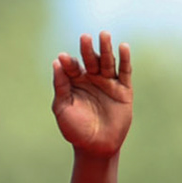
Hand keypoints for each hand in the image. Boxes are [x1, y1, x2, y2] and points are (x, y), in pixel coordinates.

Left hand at [52, 31, 131, 156]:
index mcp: (75, 82)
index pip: (72, 67)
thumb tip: (56, 62)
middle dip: (87, 49)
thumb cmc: (75, 129)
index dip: (68, 63)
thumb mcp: (63, 108)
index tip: (63, 59)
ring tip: (104, 35)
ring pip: (107, 62)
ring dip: (106, 48)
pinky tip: (123, 47)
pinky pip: (125, 72)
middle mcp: (92, 79)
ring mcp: (108, 83)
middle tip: (84, 37)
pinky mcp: (123, 90)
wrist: (95, 147)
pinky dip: (125, 60)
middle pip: (90, 60)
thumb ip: (61, 86)